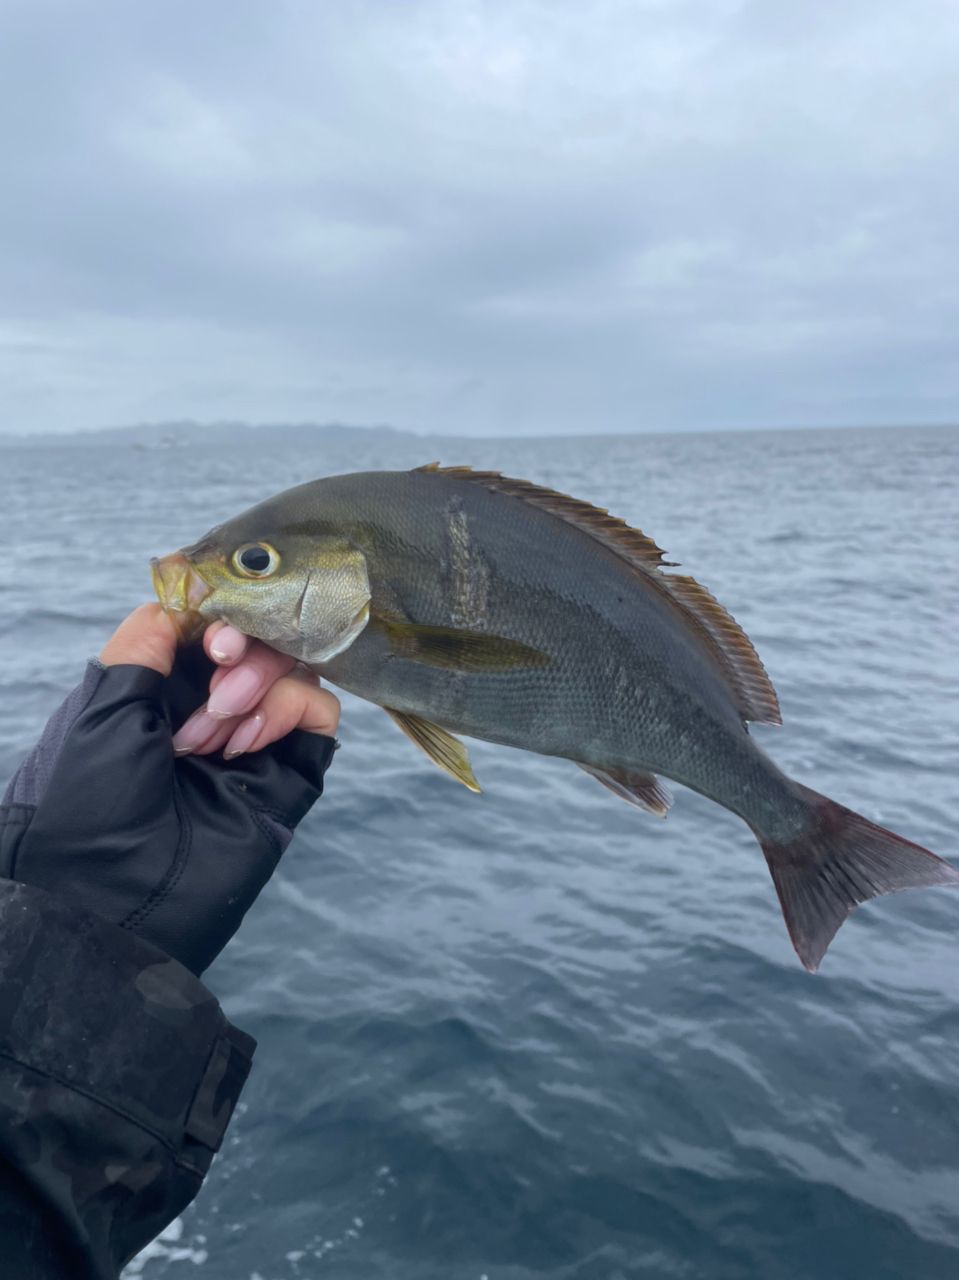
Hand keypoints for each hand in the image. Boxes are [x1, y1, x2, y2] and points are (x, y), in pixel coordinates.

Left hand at [1, 605, 339, 974]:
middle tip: (217, 672)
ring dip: (257, 684)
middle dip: (244, 647)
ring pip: (294, 666)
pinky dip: (287, 712)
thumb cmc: (88, 806)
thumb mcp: (101, 710)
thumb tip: (185, 599)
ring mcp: (254, 736)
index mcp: (163, 684)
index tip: (209, 631)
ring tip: (213, 732)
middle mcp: (212, 703)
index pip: (216, 619)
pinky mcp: (288, 770)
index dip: (222, 611)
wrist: (116, 899)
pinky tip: (243, 747)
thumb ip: (143, 644)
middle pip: (263, 635)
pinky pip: (318, 711)